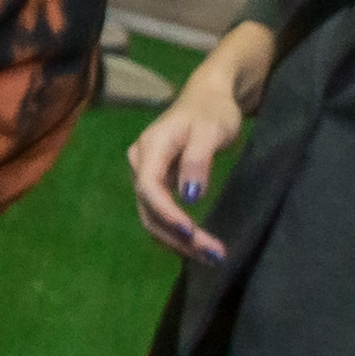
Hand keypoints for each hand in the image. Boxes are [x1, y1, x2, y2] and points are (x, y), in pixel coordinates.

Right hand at [129, 47, 259, 263]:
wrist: (208, 99)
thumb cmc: (212, 111)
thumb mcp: (211, 130)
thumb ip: (198, 160)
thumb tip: (190, 196)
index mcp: (150, 148)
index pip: (149, 188)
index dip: (167, 214)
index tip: (192, 233)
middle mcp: (140, 164)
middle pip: (150, 209)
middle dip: (179, 236)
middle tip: (213, 254)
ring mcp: (146, 175)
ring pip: (153, 217)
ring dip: (178, 241)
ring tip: (211, 256)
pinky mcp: (157, 184)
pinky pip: (161, 214)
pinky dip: (178, 233)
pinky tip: (198, 246)